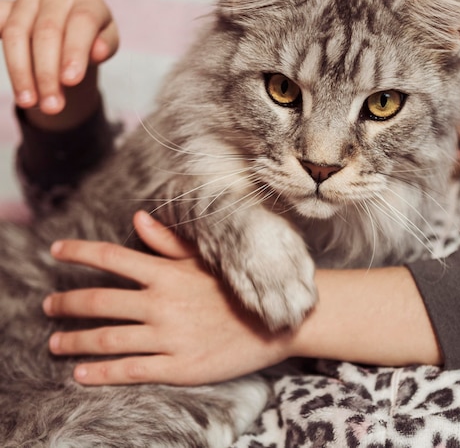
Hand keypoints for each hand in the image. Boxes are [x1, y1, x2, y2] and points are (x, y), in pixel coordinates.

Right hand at [0, 0, 118, 129]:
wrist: (72, 33)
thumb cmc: (93, 41)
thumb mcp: (106, 45)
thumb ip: (105, 46)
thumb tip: (98, 51)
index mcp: (88, 0)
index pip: (82, 22)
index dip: (75, 51)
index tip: (71, 81)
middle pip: (47, 32)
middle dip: (48, 73)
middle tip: (52, 106)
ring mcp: (28, 0)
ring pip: (16, 34)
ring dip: (21, 72)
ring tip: (29, 103)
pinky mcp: (5, 9)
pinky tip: (9, 76)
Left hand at [43, 211, 292, 385]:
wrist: (277, 322)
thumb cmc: (239, 287)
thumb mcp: (206, 259)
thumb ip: (168, 241)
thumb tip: (139, 219)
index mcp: (167, 273)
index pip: (111, 258)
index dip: (78, 252)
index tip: (55, 250)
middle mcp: (161, 303)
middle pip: (98, 301)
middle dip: (66, 304)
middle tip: (47, 307)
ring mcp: (168, 337)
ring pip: (106, 340)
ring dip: (74, 342)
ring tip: (55, 343)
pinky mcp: (177, 367)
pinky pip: (129, 371)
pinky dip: (99, 374)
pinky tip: (81, 374)